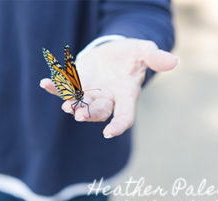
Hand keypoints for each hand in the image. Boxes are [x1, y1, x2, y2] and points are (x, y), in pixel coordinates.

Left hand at [40, 38, 177, 137]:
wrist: (114, 51)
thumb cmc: (132, 54)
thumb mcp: (144, 51)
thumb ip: (155, 57)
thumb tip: (173, 61)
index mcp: (126, 95)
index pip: (125, 115)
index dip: (119, 124)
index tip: (109, 133)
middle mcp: (107, 98)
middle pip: (99, 112)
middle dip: (89, 114)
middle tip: (78, 115)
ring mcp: (90, 93)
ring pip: (80, 104)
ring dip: (72, 105)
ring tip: (65, 106)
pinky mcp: (76, 83)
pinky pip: (64, 89)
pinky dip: (54, 87)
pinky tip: (44, 83)